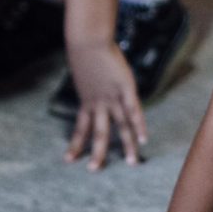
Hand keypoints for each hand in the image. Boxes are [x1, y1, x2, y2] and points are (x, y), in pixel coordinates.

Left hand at [64, 40, 146, 169]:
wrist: (87, 40)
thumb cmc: (83, 49)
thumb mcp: (82, 67)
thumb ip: (87, 76)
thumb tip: (87, 74)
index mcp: (87, 100)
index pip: (81, 128)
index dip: (75, 144)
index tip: (69, 159)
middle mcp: (99, 103)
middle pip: (99, 132)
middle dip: (97, 152)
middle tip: (94, 171)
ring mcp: (112, 97)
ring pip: (120, 126)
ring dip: (126, 145)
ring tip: (131, 162)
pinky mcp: (125, 88)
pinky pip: (133, 111)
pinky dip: (139, 126)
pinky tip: (144, 139)